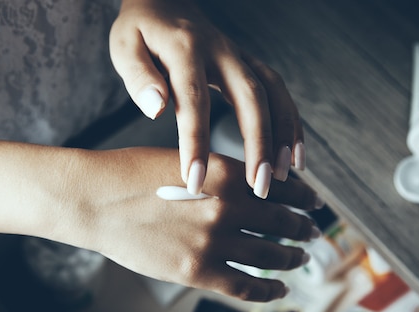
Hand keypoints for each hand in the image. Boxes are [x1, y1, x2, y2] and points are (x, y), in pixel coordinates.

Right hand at [53, 147, 320, 301]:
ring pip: (270, 255)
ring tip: (299, 258)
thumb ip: (221, 177)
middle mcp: (227, 206)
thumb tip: (250, 193)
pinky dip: (268, 289)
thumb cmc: (131, 174)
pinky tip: (278, 289)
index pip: (282, 189)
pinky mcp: (196, 271)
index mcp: (227, 173)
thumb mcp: (185, 160)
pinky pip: (245, 286)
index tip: (314, 204)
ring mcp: (213, 241)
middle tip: (313, 232)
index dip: (304, 199)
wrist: (95, 199)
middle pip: (283, 223)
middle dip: (304, 229)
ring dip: (291, 258)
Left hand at [109, 0, 304, 198]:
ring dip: (284, 135)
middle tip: (260, 187)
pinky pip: (278, 92)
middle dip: (259, 144)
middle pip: (250, 97)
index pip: (194, 100)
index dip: (197, 143)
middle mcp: (221, 51)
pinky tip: (293, 154)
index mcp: (185, 49)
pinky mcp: (249, 64)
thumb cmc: (140, 31)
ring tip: (285, 175)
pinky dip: (291, 122)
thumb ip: (139, 77)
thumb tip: (157, 109)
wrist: (164, 1)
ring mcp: (240, 56)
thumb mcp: (125, 47)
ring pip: (273, 94)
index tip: (196, 181)